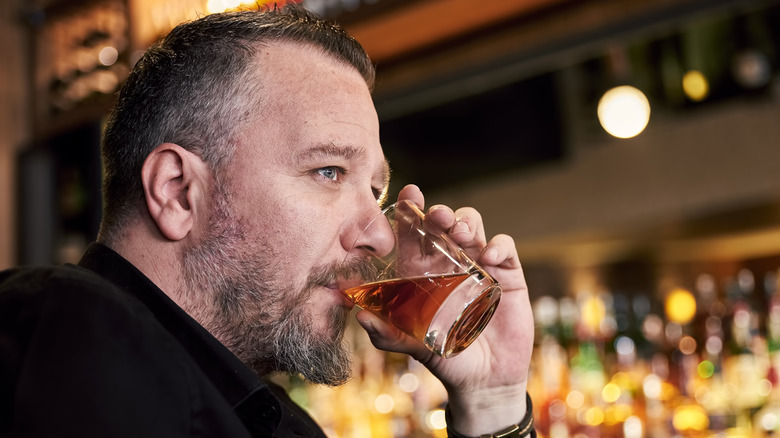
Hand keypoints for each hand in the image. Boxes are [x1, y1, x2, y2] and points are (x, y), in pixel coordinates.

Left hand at [355, 184, 534, 434]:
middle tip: (437, 216)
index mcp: (423, 273)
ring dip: (467, 222)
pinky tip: (489, 259)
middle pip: (443, 224)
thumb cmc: (446, 358)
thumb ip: (387, 334)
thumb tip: (360, 316)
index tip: (410, 194)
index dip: (411, 211)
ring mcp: (479, 267)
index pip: (414, 235)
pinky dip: (497, 245)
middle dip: (439, 212)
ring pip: (473, 227)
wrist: (485, 380)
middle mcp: (450, 264)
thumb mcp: (413, 345)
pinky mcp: (506, 276)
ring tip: (462, 235)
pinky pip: (504, 247)